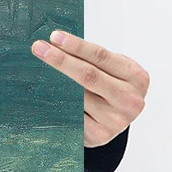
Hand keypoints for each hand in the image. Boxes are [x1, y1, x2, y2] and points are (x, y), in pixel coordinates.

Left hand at [31, 30, 148, 147]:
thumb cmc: (109, 88)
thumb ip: (92, 59)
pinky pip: (71, 115)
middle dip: (60, 60)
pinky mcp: (99, 135)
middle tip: (39, 48)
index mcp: (136, 78)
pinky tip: (43, 94)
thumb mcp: (111, 70)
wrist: (115, 120)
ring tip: (35, 70)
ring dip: (53, 82)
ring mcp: (115, 120)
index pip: (101, 56)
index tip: (54, 37)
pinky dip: (56, 103)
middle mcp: (130, 100)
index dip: (76, 46)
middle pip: (88, 76)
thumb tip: (56, 44)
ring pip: (77, 96)